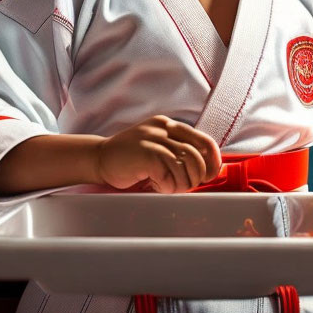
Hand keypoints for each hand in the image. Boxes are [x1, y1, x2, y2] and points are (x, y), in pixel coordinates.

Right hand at [96, 115, 221, 192]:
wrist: (99, 157)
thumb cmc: (131, 158)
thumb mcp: (157, 147)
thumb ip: (178, 152)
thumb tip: (205, 170)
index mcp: (169, 125)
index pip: (204, 140)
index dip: (213, 160)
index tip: (211, 175)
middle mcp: (163, 129)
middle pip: (197, 155)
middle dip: (196, 176)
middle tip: (186, 185)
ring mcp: (154, 139)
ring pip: (185, 164)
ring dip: (182, 183)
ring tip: (169, 187)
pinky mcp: (146, 153)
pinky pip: (169, 173)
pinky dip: (167, 185)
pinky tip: (157, 186)